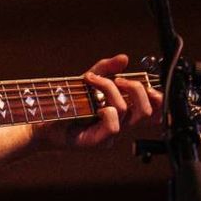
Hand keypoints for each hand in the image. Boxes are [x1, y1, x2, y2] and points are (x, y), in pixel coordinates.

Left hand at [32, 53, 163, 150]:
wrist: (41, 120)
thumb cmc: (65, 103)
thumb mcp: (86, 81)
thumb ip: (105, 69)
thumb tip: (124, 58)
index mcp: (123, 113)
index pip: (154, 110)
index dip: (159, 98)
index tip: (143, 82)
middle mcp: (120, 125)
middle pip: (148, 110)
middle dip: (136, 88)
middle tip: (117, 79)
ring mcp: (109, 135)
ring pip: (127, 111)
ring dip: (111, 90)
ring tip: (93, 81)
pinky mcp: (96, 142)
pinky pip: (114, 125)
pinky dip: (106, 110)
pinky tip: (94, 106)